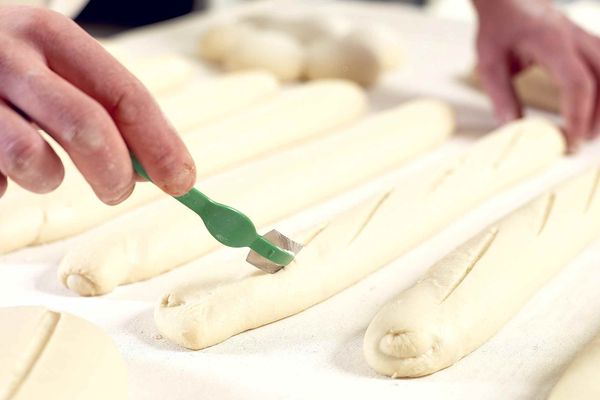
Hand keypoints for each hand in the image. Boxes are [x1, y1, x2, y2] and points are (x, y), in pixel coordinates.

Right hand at [0, 6, 195, 202]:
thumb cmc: (4, 65)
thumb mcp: (53, 65)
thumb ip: (102, 106)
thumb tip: (158, 167)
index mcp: (51, 35)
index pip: (124, 94)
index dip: (159, 143)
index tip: (183, 181)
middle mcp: (8, 56)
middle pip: (87, 127)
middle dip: (115, 174)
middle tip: (118, 192)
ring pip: (32, 161)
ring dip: (49, 179)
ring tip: (42, 167)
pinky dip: (1, 183)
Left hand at [473, 0, 599, 150]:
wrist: (507, 0)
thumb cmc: (498, 28)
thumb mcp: (489, 63)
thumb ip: (501, 95)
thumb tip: (512, 127)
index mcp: (551, 42)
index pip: (577, 83)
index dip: (578, 115)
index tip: (569, 140)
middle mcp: (574, 37)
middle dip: (597, 115)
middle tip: (579, 142)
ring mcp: (584, 38)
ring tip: (588, 132)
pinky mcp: (586, 43)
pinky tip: (595, 110)